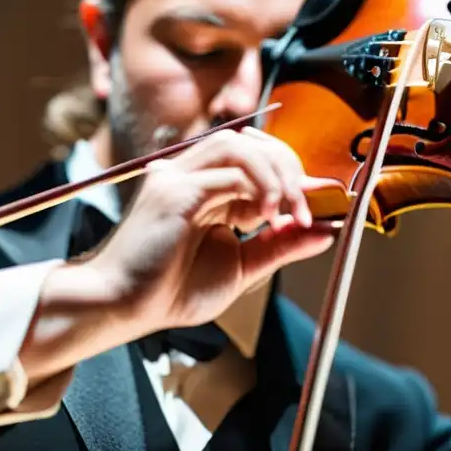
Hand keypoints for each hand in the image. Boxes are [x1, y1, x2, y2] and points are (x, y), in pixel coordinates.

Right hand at [87, 126, 336, 336]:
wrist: (124, 307)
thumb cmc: (171, 290)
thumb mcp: (241, 266)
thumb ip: (280, 245)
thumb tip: (326, 231)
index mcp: (208, 188)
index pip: (258, 159)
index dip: (293, 176)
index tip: (324, 204)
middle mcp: (191, 174)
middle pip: (252, 143)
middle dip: (290, 169)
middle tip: (309, 209)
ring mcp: (179, 176)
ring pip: (238, 145)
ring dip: (275, 172)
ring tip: (290, 210)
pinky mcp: (173, 190)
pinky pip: (226, 170)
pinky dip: (257, 186)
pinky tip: (269, 216)